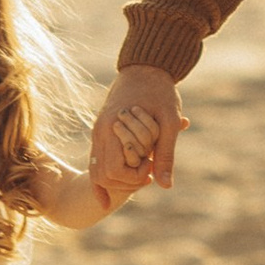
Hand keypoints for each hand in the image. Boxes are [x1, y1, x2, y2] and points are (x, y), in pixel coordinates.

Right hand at [92, 66, 184, 195]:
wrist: (146, 67)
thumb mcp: (169, 123)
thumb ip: (165, 155)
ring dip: (116, 179)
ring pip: (96, 170)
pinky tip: (107, 197)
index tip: (151, 167)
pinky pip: (96, 161)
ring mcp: (98, 132)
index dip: (133, 177)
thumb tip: (165, 185)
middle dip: (124, 182)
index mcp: (112, 128)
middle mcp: (99, 132)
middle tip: (147, 172)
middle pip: (100, 176)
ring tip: (140, 172)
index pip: (113, 171)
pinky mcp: (101, 132)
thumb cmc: (160, 92)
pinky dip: (102, 178)